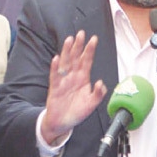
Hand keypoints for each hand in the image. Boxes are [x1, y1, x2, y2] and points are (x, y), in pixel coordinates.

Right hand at [41, 30, 106, 144]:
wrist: (63, 123)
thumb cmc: (77, 111)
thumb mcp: (91, 104)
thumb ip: (98, 94)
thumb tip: (101, 83)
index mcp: (83, 78)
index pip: (87, 61)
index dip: (90, 50)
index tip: (94, 39)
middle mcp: (73, 76)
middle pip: (76, 58)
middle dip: (78, 45)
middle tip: (81, 34)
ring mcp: (63, 80)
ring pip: (65, 62)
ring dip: (67, 51)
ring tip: (69, 40)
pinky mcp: (55, 87)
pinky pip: (55, 75)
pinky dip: (55, 67)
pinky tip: (57, 58)